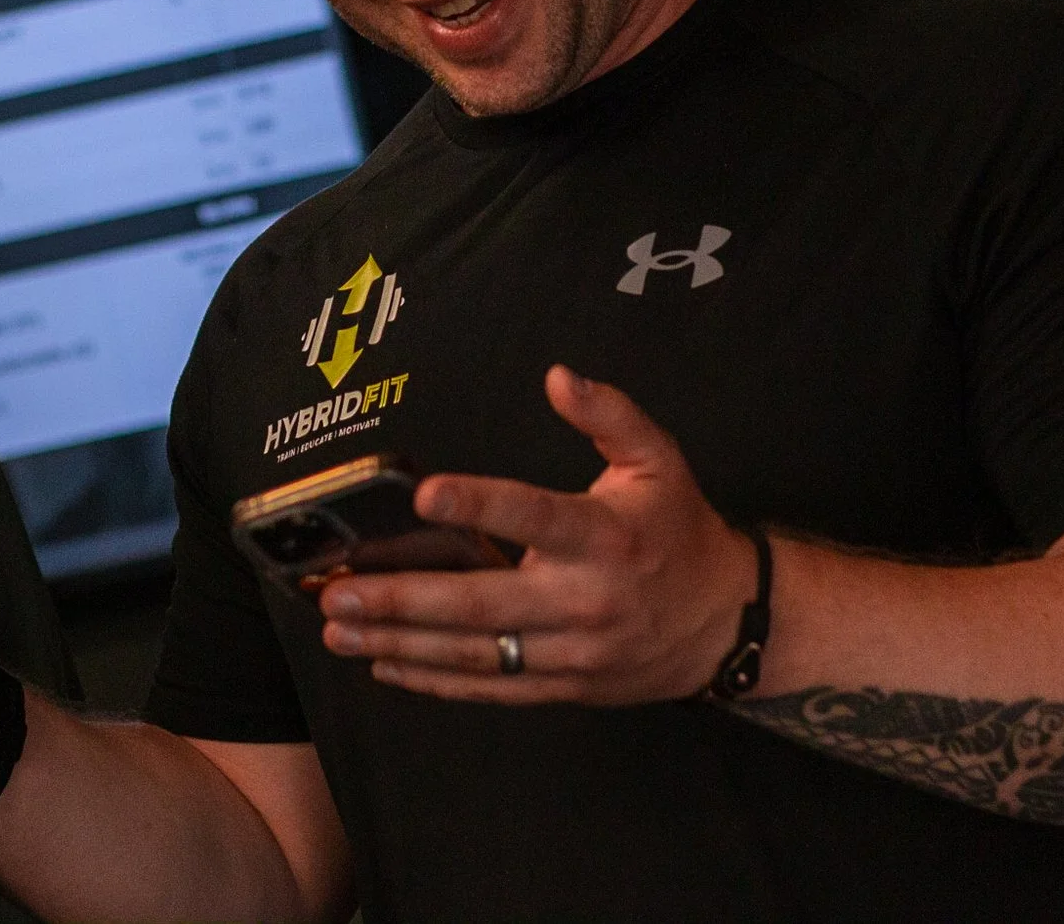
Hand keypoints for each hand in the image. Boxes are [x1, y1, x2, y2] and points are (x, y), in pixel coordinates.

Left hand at [317, 364, 758, 703]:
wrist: (726, 624)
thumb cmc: (678, 531)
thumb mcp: (658, 460)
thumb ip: (610, 415)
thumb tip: (558, 376)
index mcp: (604, 537)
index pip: (533, 516)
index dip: (478, 506)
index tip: (422, 496)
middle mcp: (584, 600)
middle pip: (481, 604)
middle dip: (402, 598)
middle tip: (337, 591)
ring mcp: (571, 653)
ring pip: (475, 653)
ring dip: (400, 643)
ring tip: (337, 629)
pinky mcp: (563, 687)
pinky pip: (490, 687)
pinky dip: (433, 679)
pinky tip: (383, 664)